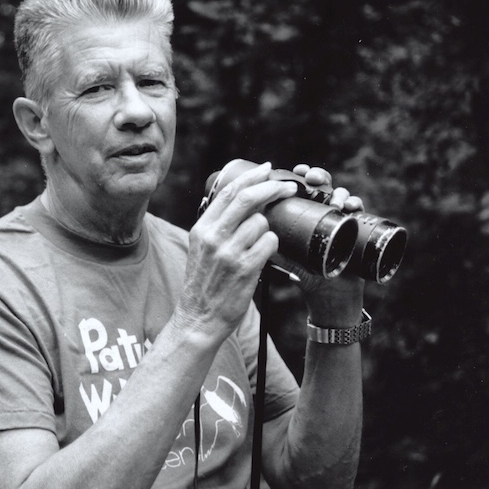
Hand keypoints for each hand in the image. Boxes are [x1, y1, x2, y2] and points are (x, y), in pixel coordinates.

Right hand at [177, 162, 297, 338]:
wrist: (199, 318)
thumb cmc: (204, 284)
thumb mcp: (201, 249)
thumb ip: (217, 226)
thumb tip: (246, 202)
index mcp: (202, 229)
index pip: (228, 191)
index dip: (251, 177)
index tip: (267, 169)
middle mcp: (213, 237)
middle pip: (248, 198)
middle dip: (272, 187)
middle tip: (289, 187)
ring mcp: (229, 252)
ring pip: (262, 222)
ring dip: (269, 229)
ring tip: (260, 245)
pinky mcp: (245, 269)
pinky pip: (270, 243)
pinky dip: (272, 246)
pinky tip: (263, 256)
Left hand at [271, 164, 364, 326]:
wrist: (329, 296)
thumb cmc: (307, 274)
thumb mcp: (286, 258)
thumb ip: (271, 247)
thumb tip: (249, 234)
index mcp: (305, 215)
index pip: (302, 188)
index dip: (299, 176)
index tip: (296, 171)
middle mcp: (323, 213)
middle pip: (322, 186)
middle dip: (318, 176)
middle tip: (311, 178)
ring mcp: (340, 220)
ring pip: (341, 195)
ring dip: (338, 191)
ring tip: (332, 198)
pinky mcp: (356, 230)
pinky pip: (359, 212)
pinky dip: (356, 205)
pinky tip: (351, 207)